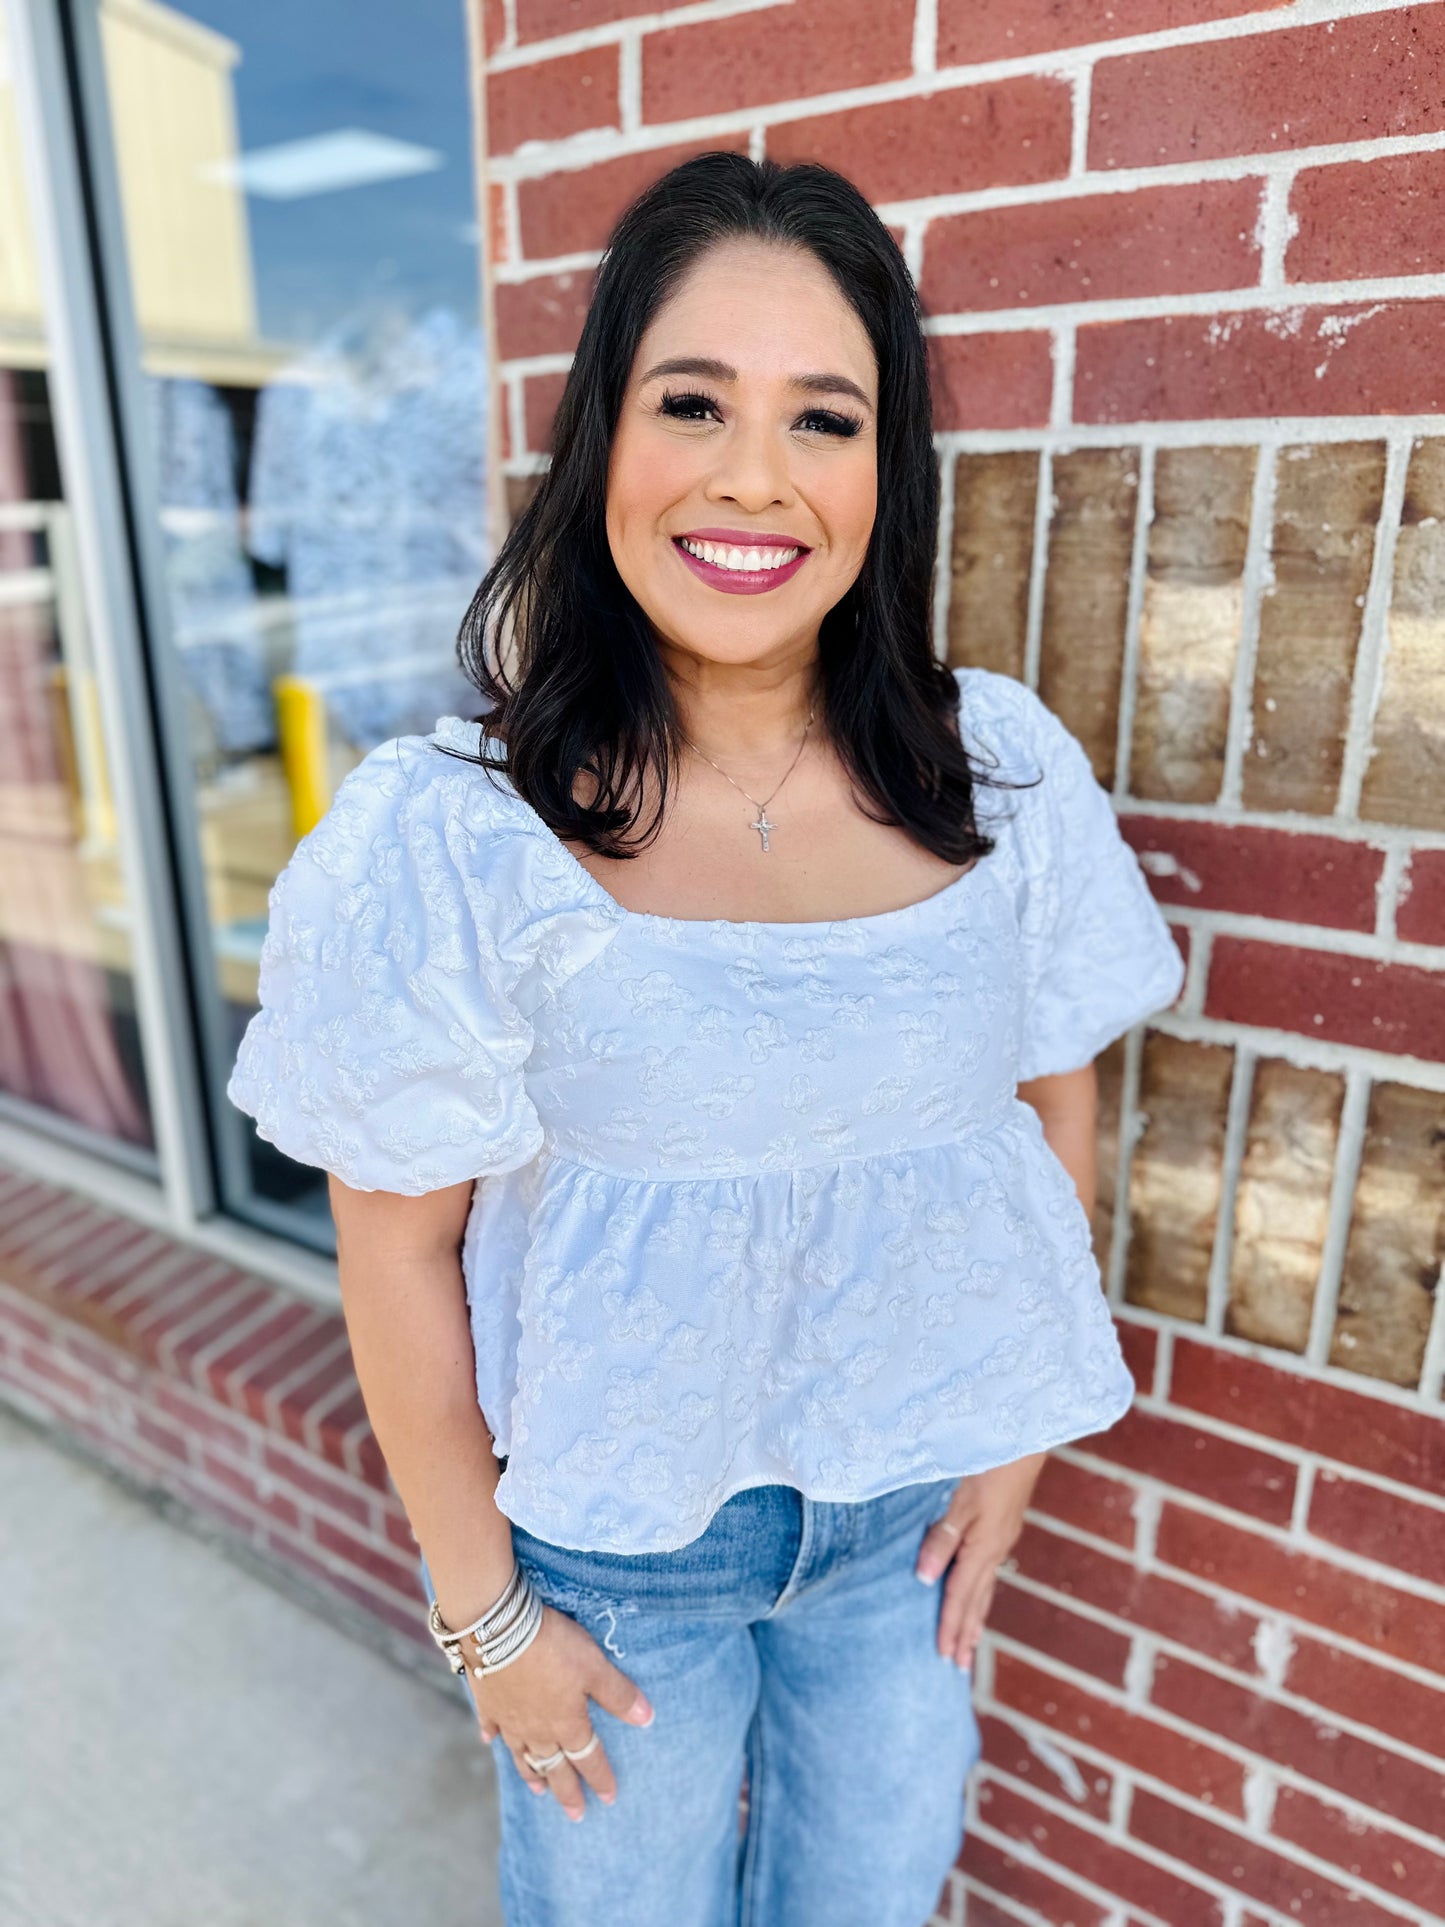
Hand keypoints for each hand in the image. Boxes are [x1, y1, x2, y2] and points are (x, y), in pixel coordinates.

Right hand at [468, 1603, 653, 1820]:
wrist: (499, 1631)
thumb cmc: (553, 1647)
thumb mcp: (595, 1667)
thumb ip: (619, 1694)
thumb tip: (647, 1720)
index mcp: (567, 1724)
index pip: (588, 1758)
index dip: (600, 1778)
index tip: (609, 1798)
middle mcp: (538, 1731)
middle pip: (555, 1767)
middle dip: (567, 1791)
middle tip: (576, 1815)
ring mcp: (509, 1720)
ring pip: (522, 1755)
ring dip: (532, 1774)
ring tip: (538, 1791)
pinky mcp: (487, 1703)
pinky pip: (490, 1726)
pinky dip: (491, 1737)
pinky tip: (489, 1742)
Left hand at [915, 1452, 1047, 1669]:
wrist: (1022, 1443)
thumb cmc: (988, 1467)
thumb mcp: (960, 1502)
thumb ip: (942, 1540)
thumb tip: (925, 1581)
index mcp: (982, 1549)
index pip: (959, 1597)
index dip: (948, 1626)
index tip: (942, 1656)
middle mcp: (994, 1552)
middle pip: (976, 1603)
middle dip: (965, 1635)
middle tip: (957, 1667)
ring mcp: (1001, 1542)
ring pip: (985, 1591)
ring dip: (975, 1620)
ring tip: (969, 1645)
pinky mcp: (1002, 1531)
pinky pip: (989, 1574)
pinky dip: (981, 1596)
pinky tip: (978, 1598)